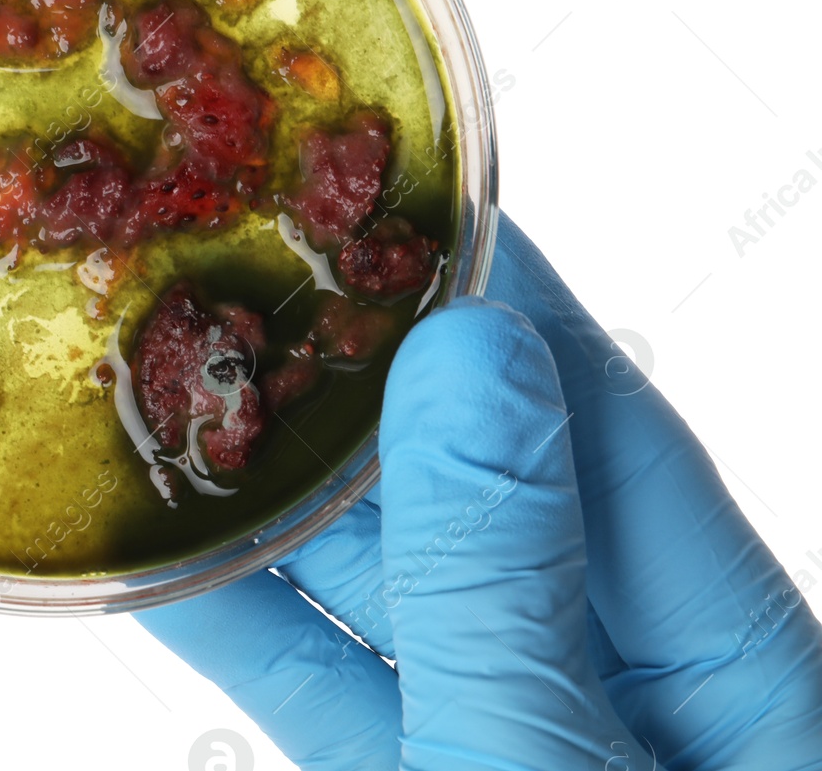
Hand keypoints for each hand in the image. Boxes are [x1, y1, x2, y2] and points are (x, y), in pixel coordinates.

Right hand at [138, 215, 821, 768]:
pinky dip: (247, 626)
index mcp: (748, 691)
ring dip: (283, 503)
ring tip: (184, 391)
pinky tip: (170, 555)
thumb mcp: (537, 768)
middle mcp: (631, 700)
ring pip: (394, 590)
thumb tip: (473, 356)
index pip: (618, 438)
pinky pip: (329, 686)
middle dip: (367, 389)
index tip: (419, 203)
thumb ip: (499, 579)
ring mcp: (513, 743)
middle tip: (258, 272)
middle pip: (488, 495)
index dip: (514, 309)